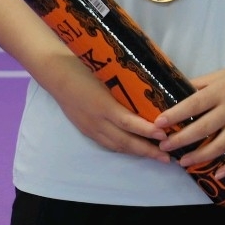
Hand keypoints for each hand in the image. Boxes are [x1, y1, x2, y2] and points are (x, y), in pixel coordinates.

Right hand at [38, 53, 169, 159]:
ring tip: (157, 156)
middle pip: (124, 141)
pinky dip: (123, 148)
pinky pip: (107, 143)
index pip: (128, 122)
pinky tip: (135, 149)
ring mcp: (90, 127)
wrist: (57, 74)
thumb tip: (152, 89)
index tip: (164, 134)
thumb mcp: (107, 74)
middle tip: (168, 157)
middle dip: (147, 151)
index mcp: (103, 104)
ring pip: (116, 146)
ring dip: (137, 152)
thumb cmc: (84, 67)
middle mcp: (97, 121)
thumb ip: (126, 85)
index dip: (146, 131)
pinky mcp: (86, 130)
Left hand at [153, 56, 224, 179]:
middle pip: (202, 128)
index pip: (193, 104)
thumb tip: (174, 91)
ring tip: (183, 162)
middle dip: (181, 139)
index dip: (175, 114)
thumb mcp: (221, 74)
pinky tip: (217, 174)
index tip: (158, 123)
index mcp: (221, 91)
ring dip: (199, 156)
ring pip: (220, 145)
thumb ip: (199, 84)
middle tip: (164, 146)